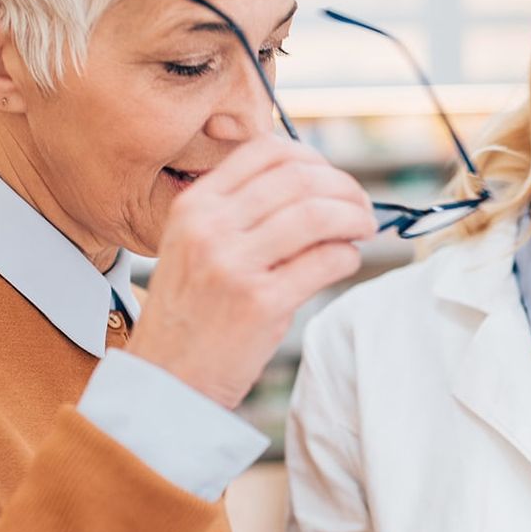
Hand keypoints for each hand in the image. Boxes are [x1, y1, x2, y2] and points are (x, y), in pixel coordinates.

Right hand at [127, 136, 375, 407]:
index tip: (332, 180)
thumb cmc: (192, 314)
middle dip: (344, 187)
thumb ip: (242, 213)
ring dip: (355, 217)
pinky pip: (325, 260)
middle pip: (299, 178)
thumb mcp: (195, 246)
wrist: (167, 380)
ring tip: (363, 230)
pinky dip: (348, 255)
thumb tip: (317, 186)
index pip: (266, 152)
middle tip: (361, 208)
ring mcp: (234, 264)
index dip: (313, 160)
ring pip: (317, 214)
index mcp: (194, 206)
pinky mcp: (261, 303)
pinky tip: (346, 261)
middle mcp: (210, 227)